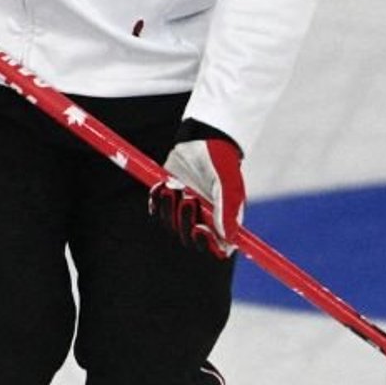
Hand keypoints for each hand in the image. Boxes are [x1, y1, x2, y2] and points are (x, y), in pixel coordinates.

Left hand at [151, 121, 243, 256]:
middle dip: (186, 221)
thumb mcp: (228, 184)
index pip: (217, 247)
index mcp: (223, 218)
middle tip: (189, 199)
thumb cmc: (221, 159)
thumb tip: (228, 239)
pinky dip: (157, 201)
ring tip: (175, 186)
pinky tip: (163, 185)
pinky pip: (157, 210)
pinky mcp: (169, 197)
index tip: (200, 229)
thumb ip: (227, 211)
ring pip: (171, 225)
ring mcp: (185, 208)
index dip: (207, 244)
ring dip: (170, 208)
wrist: (201, 137)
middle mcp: (205, 217)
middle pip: (190, 238)